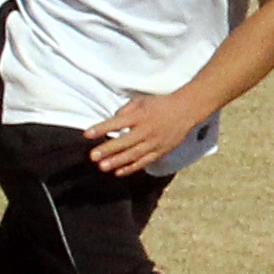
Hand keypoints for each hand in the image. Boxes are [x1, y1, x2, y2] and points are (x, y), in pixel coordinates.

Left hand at [88, 83, 211, 172]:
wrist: (185, 111)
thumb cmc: (160, 105)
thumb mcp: (141, 101)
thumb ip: (125, 110)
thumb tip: (113, 120)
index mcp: (139, 115)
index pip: (117, 123)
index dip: (102, 128)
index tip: (87, 134)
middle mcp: (146, 130)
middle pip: (124, 141)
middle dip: (107, 149)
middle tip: (93, 156)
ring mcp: (153, 142)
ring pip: (133, 155)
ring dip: (117, 162)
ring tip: (103, 167)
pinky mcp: (159, 151)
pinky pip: (144, 162)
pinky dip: (131, 168)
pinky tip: (118, 172)